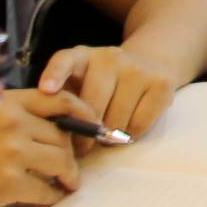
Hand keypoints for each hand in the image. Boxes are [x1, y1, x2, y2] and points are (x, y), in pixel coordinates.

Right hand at [0, 88, 106, 206]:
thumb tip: (29, 105)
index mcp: (5, 102)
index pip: (59, 100)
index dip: (82, 114)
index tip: (91, 127)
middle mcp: (12, 122)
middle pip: (62, 135)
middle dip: (71, 152)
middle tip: (72, 165)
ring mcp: (12, 152)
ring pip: (61, 161)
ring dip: (68, 175)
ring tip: (66, 184)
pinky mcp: (8, 182)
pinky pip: (45, 189)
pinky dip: (52, 196)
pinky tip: (49, 198)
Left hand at [38, 43, 176, 137]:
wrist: (149, 65)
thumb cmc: (101, 85)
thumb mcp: (78, 84)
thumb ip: (64, 104)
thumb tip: (57, 138)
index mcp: (81, 57)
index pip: (65, 60)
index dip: (55, 75)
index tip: (46, 90)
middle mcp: (109, 57)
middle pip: (92, 106)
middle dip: (84, 133)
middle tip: (81, 148)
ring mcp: (137, 68)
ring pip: (116, 120)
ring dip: (109, 137)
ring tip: (108, 133)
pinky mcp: (161, 84)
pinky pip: (139, 125)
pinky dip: (130, 135)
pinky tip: (127, 127)